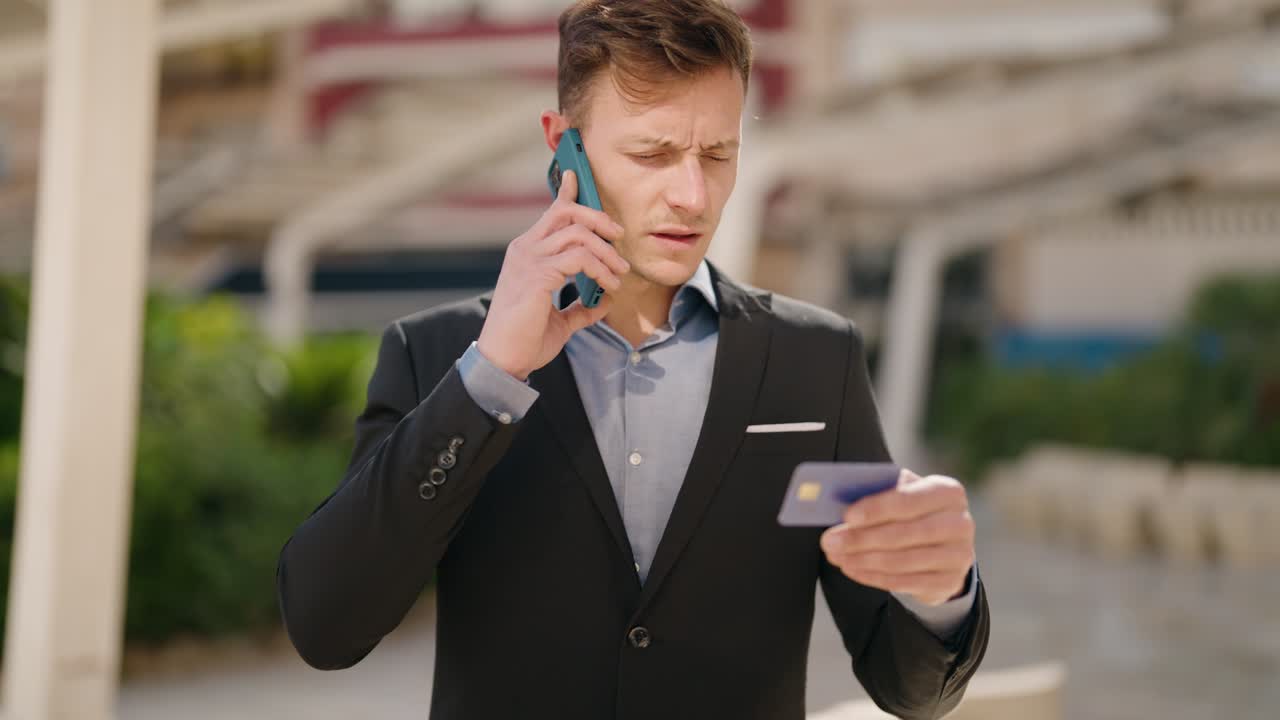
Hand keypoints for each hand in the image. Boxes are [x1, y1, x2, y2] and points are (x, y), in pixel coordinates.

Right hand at [476, 170, 630, 379]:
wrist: (504, 362)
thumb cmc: (525, 341)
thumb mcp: (560, 321)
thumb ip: (581, 308)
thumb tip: (604, 302)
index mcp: (527, 253)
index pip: (550, 213)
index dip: (566, 192)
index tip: (576, 175)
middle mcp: (525, 249)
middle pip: (567, 213)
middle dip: (599, 219)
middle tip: (619, 237)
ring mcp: (529, 260)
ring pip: (578, 233)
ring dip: (606, 252)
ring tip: (619, 273)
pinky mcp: (537, 275)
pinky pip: (579, 258)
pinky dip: (600, 269)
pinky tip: (609, 285)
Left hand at [820, 470, 974, 605]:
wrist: (943, 546)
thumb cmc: (913, 512)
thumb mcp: (902, 494)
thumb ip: (878, 492)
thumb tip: (840, 500)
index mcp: (947, 492)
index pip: (908, 499)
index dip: (876, 508)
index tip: (846, 515)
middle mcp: (960, 523)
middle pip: (904, 533)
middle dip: (861, 538)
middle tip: (829, 541)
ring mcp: (959, 555)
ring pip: (902, 560)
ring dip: (862, 559)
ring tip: (835, 556)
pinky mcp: (949, 582)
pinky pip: (904, 581)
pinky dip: (873, 576)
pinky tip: (852, 569)